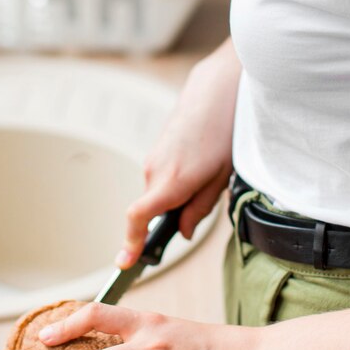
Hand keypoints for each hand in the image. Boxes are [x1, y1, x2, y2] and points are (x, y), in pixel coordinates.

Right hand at [115, 38, 241, 268]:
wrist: (218, 88)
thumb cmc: (224, 131)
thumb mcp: (220, 180)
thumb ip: (198, 211)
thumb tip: (182, 232)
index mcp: (171, 181)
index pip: (138, 217)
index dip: (130, 243)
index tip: (125, 262)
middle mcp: (154, 171)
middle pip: (152, 210)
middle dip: (171, 218)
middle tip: (198, 210)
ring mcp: (152, 159)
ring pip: (158, 194)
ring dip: (177, 197)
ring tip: (208, 177)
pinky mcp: (155, 151)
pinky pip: (160, 178)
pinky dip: (175, 183)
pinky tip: (199, 167)